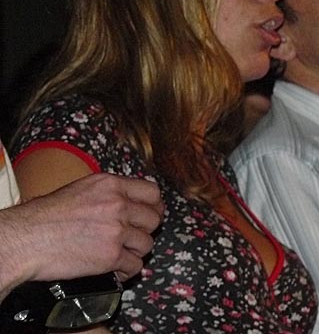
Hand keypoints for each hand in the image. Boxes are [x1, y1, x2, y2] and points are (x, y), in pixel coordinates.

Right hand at [3, 173, 162, 284]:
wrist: (26, 238)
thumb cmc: (44, 216)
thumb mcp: (81, 190)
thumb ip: (108, 194)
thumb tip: (126, 201)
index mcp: (111, 185)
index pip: (152, 192)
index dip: (154, 206)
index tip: (151, 214)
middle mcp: (118, 205)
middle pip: (154, 219)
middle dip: (146, 230)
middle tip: (135, 236)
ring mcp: (117, 231)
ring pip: (147, 244)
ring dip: (136, 251)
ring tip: (123, 254)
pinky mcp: (111, 256)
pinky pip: (135, 266)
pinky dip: (127, 271)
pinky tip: (116, 270)